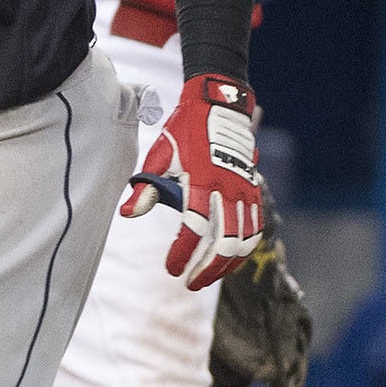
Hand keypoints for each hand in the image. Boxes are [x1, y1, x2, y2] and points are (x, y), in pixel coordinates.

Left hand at [121, 73, 264, 290]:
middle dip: (208, 269)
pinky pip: (256, 226)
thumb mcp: (160, 155)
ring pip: (245, 239)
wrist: (218, 103)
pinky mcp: (254, 188)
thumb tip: (128, 213)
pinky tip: (230, 258)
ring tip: (209, 275)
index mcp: (202, 180)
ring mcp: (245, 189)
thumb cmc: (184, 130)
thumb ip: (147, 188)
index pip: (194, 228)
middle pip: (225, 242)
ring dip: (228, 264)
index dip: (182, 253)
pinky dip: (245, 246)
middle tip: (190, 282)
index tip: (171, 269)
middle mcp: (228, 187)